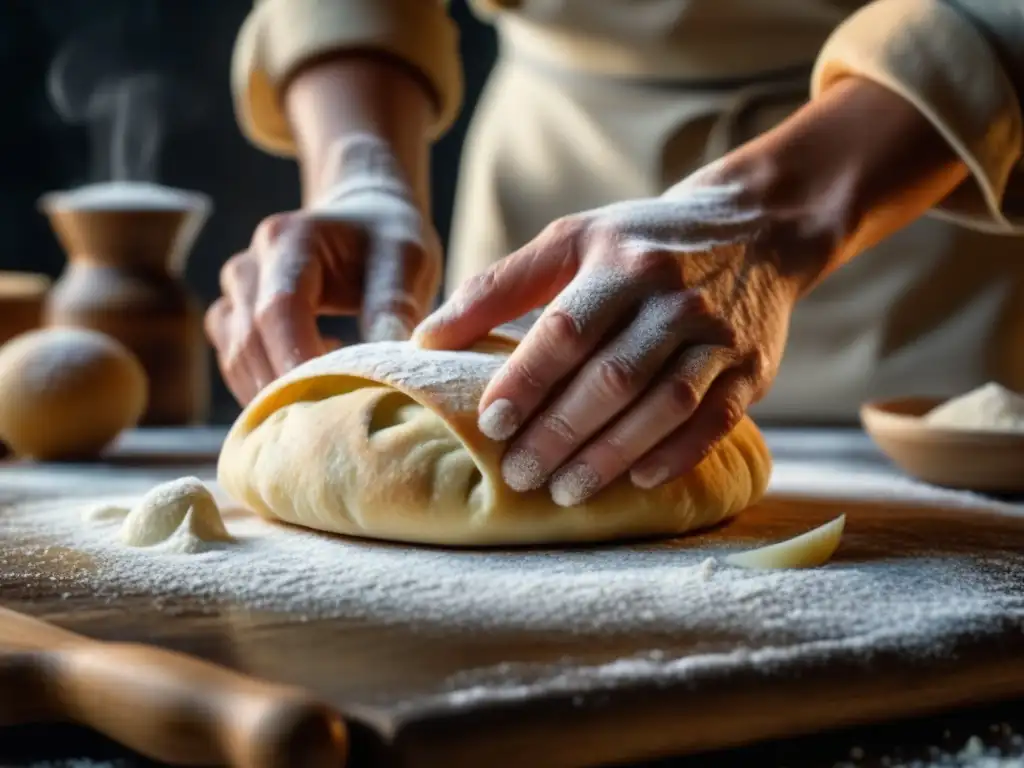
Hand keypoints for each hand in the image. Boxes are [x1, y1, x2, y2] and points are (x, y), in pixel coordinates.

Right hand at [206, 136, 440, 404]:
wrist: (364, 218)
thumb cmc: (388, 239)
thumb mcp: (407, 258)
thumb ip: (395, 303)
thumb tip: (386, 360)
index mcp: (288, 240)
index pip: (278, 310)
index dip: (298, 360)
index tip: (333, 399)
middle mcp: (249, 266)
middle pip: (249, 341)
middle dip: (288, 388)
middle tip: (335, 427)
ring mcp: (233, 295)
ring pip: (236, 360)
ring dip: (274, 394)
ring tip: (328, 411)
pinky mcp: (232, 322)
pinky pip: (236, 366)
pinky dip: (267, 389)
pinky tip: (312, 391)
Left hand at [414, 177, 828, 505]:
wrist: (755, 227)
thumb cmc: (642, 241)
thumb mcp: (571, 240)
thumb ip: (499, 286)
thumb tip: (428, 337)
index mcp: (621, 263)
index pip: (568, 329)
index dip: (527, 380)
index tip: (492, 423)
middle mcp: (673, 299)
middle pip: (613, 376)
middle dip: (561, 433)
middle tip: (520, 475)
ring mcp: (717, 336)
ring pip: (664, 405)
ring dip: (612, 454)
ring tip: (564, 491)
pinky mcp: (750, 369)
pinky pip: (716, 420)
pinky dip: (676, 454)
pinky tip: (636, 480)